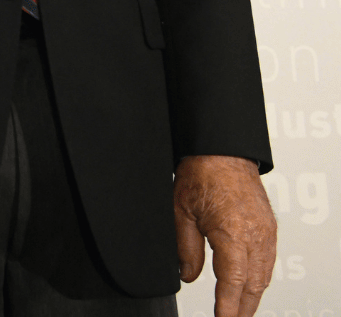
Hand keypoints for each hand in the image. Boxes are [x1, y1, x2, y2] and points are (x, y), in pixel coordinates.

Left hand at [175, 155, 276, 316]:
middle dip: (243, 308)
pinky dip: (260, 278)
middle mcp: (255, 236)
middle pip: (253, 285)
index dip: (228, 306)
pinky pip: (268, 261)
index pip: (232, 282)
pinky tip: (250, 286)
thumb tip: (187, 276)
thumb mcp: (181, 212)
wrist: (222, 150)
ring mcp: (266, 232)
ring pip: (263, 276)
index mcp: (233, 234)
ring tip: (239, 311)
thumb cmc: (201, 173)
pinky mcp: (270, 228)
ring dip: (252, 296)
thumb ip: (185, 248)